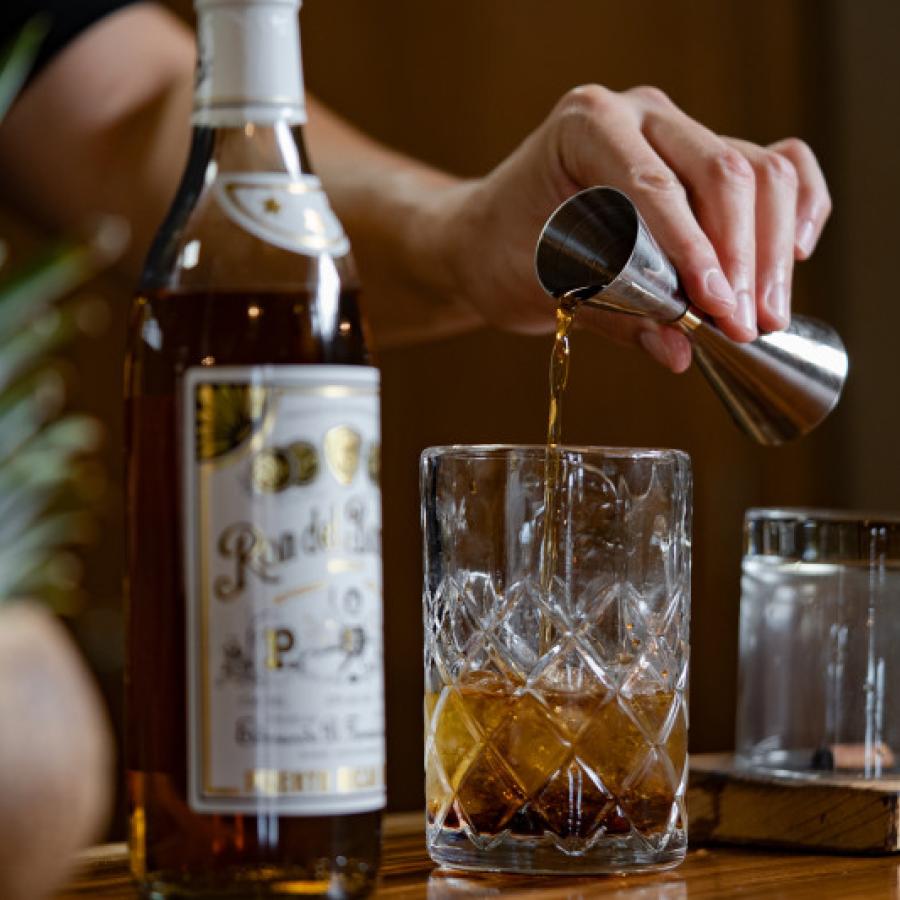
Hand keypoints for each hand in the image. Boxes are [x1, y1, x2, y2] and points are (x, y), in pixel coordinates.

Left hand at [442, 85, 831, 371]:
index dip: (694, 248)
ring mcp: (678, 131)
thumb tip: (679, 352)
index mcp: (587, 126)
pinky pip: (776, 167)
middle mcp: (641, 115)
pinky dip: (796, 207)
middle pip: (722, 170)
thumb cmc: (505, 251)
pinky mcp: (704, 158)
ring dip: (771, 247)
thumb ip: (612, 315)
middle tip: (746, 325)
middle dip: (741, 256)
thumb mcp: (543, 285)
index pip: (654, 184)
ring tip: (766, 315)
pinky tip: (796, 254)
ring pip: (759, 170)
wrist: (491, 235)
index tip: (716, 307)